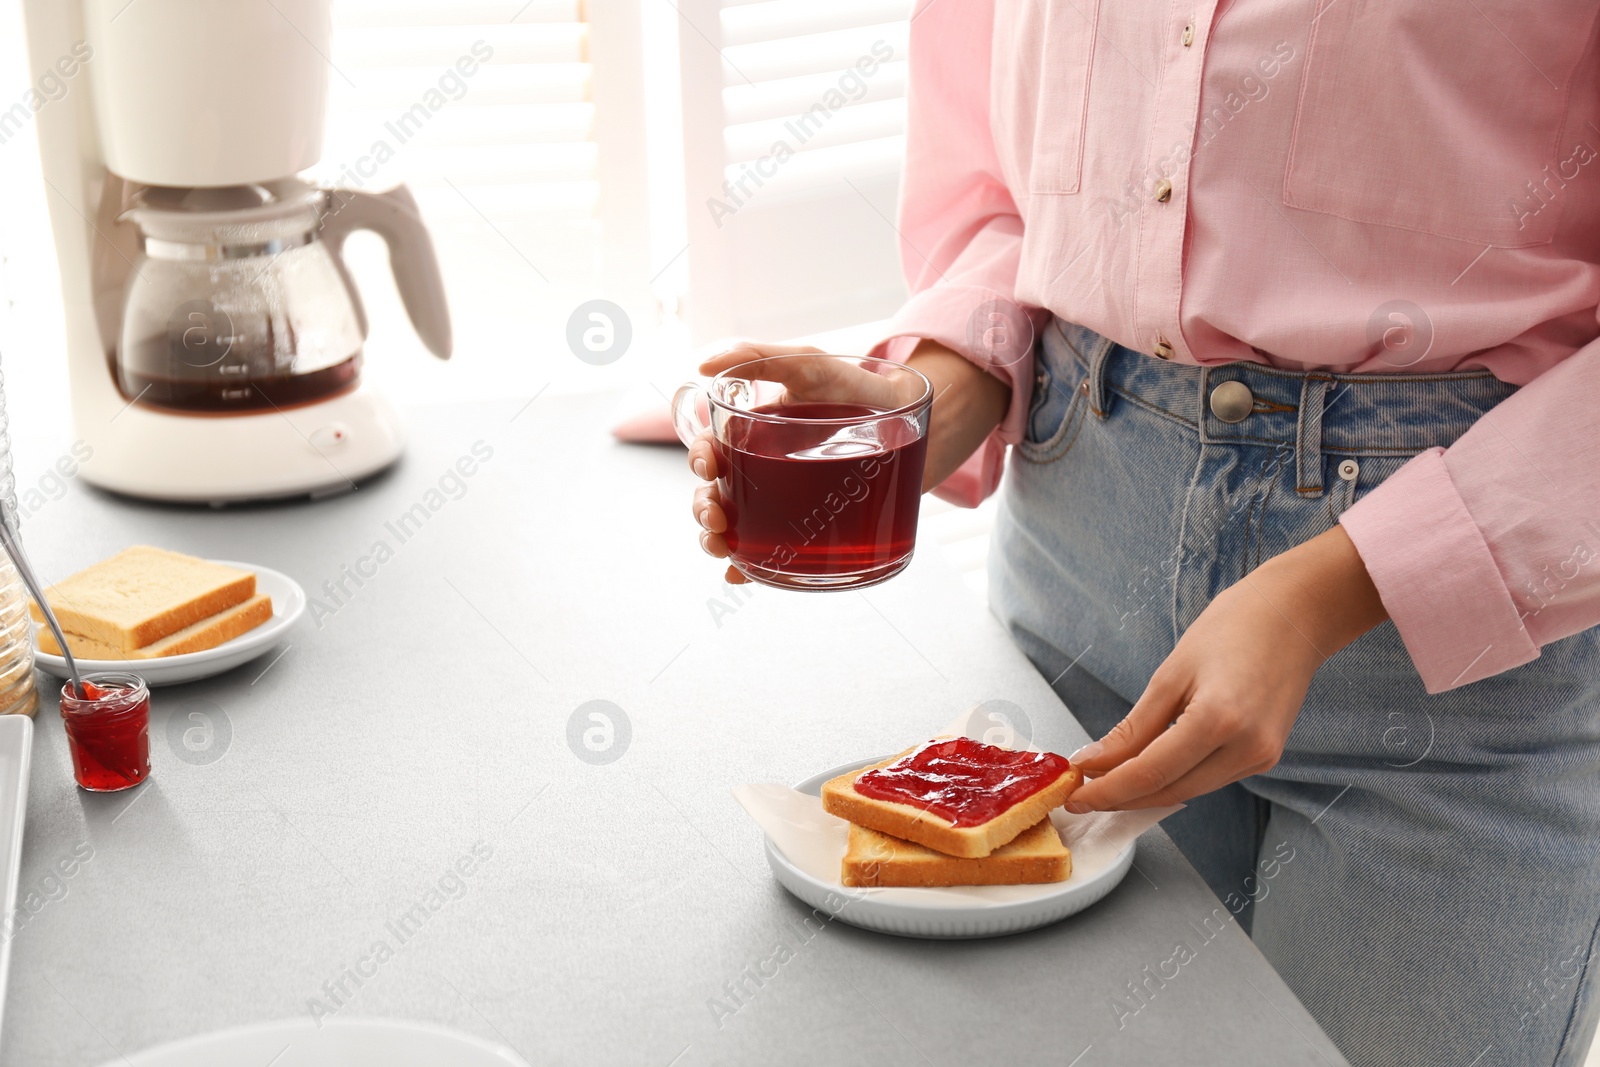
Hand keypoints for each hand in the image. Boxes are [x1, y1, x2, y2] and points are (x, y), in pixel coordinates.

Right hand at [689, 338, 1009, 582]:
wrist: (916, 418)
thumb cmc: (858, 387)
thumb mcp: (810, 364)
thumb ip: (761, 356)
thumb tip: (704, 364)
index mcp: (755, 434)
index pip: (712, 451)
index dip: (699, 460)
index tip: (708, 464)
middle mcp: (765, 471)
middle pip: (718, 496)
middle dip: (704, 510)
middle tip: (715, 518)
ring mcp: (788, 503)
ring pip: (737, 528)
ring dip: (717, 542)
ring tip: (723, 548)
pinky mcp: (813, 530)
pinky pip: (774, 556)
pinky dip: (750, 570)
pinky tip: (741, 575)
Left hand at [1065, 526, 1388, 810]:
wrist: (1294, 616)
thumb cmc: (1233, 629)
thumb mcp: (1171, 675)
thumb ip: (1134, 728)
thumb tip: (1096, 762)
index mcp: (1218, 720)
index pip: (1150, 773)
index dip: (1107, 791)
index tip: (1075, 796)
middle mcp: (1245, 748)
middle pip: (1169, 791)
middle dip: (1121, 798)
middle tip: (1082, 794)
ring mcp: (1260, 757)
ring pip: (1189, 791)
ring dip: (1146, 791)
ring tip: (1106, 782)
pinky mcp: (1265, 758)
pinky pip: (1209, 779)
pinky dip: (1175, 779)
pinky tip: (1148, 770)